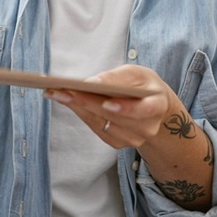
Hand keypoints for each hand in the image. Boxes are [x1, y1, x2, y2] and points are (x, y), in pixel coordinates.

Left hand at [45, 64, 179, 149]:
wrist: (152, 105)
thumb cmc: (143, 85)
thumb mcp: (136, 73)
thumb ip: (118, 77)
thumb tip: (92, 84)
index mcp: (158, 106)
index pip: (143, 110)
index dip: (125, 108)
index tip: (106, 102)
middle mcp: (147, 127)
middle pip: (114, 117)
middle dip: (87, 102)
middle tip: (63, 90)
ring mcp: (133, 139)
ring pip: (101, 123)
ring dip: (78, 108)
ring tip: (58, 93)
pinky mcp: (119, 143)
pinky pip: (96, 128)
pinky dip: (81, 113)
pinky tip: (66, 101)